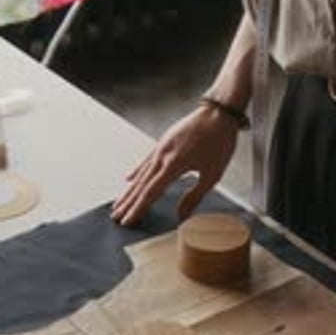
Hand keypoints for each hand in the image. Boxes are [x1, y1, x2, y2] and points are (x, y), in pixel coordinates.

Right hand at [111, 105, 238, 225]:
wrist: (218, 113)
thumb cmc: (219, 142)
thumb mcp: (212, 175)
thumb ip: (194, 197)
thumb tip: (181, 216)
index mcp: (174, 165)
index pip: (150, 193)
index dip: (137, 209)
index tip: (127, 221)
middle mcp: (162, 156)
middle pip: (140, 185)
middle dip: (127, 203)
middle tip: (116, 218)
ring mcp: (161, 148)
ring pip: (141, 174)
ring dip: (128, 191)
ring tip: (118, 204)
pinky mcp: (163, 142)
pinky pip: (146, 160)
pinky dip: (137, 171)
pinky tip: (129, 179)